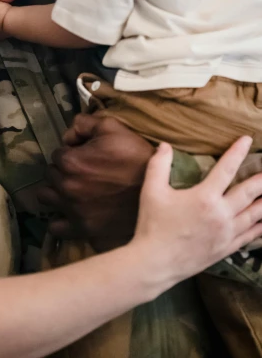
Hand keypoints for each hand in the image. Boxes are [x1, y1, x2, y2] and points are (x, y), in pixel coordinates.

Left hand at [38, 115, 153, 250]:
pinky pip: (56, 227)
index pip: (57, 154)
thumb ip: (84, 123)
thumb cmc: (136, 157)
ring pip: (47, 198)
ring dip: (55, 192)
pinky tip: (71, 212)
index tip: (85, 155)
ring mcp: (73, 211)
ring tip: (71, 190)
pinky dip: (60, 219)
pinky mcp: (82, 230)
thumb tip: (68, 135)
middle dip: (63, 170)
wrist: (157, 193)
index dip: (71, 152)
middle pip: (51, 174)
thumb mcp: (113, 127)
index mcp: (70, 162)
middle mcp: (66, 187)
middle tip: (82, 172)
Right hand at [132, 136, 261, 287]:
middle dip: (261, 180)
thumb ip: (159, 165)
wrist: (156, 263)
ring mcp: (226, 233)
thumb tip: (165, 145)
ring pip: (254, 215)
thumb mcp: (151, 191)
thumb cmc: (153, 224)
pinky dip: (260, 227)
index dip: (237, 152)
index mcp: (204, 197)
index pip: (226, 169)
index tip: (247, 140)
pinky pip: (250, 236)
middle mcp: (221, 214)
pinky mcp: (226, 248)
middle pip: (248, 193)